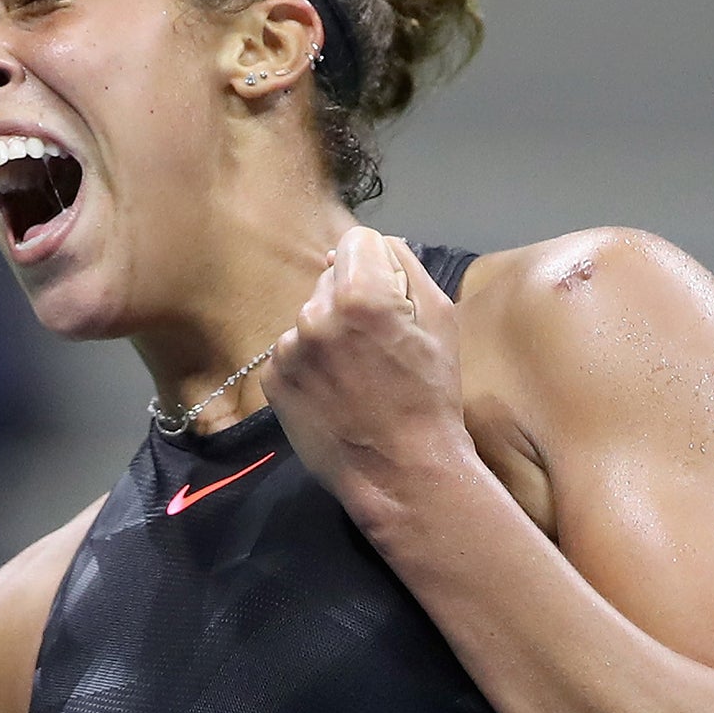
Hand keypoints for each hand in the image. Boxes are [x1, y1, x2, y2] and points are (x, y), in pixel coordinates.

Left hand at [264, 227, 473, 519]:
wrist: (399, 471)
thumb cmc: (430, 395)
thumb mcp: (440, 319)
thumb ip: (404, 265)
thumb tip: (371, 245)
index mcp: (360, 295)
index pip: (357, 241)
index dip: (377, 265)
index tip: (389, 299)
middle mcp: (314, 316)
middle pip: (330, 277)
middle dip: (351, 299)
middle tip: (377, 345)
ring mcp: (288, 349)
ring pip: (309, 316)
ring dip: (328, 333)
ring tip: (356, 373)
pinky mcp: (272, 378)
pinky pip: (291, 351)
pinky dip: (309, 363)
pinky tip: (334, 390)